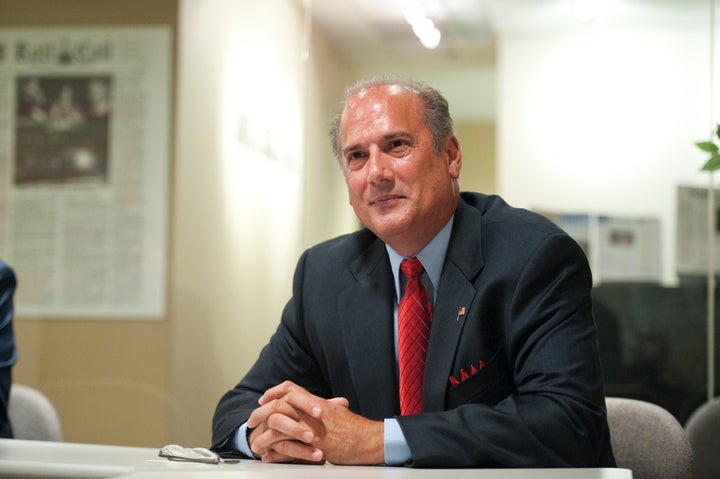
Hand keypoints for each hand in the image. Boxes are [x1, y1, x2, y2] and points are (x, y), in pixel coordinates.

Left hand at [246, 381, 384, 464]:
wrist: (369, 440)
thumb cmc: (357, 428)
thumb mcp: (338, 412)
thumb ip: (325, 407)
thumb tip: (315, 406)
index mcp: (316, 402)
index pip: (289, 389)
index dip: (273, 392)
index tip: (263, 399)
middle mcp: (311, 413)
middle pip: (278, 406)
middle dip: (260, 413)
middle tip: (251, 420)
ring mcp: (311, 429)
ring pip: (278, 427)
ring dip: (263, 435)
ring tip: (254, 443)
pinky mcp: (313, 447)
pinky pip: (287, 449)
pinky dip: (274, 454)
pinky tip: (268, 457)